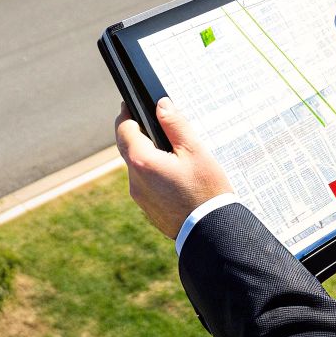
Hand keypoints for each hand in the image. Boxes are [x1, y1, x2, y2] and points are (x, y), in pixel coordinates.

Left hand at [114, 98, 232, 238]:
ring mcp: (140, 196)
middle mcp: (135, 180)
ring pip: (136, 166)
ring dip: (147, 154)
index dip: (126, 114)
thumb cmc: (207, 191)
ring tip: (172, 151)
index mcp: (143, 162)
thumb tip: (160, 105)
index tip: (131, 104)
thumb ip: (175, 125)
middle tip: (154, 122)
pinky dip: (153, 172)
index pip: (123, 129)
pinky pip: (144, 182)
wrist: (211, 232)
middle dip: (137, 132)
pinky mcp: (147, 208)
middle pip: (127, 147)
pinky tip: (174, 174)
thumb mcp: (195, 151)